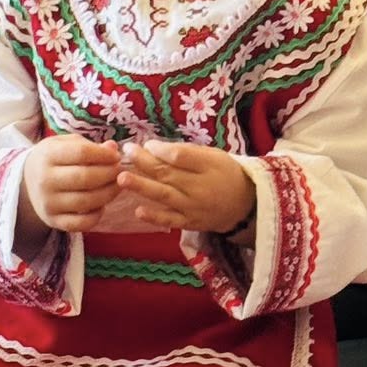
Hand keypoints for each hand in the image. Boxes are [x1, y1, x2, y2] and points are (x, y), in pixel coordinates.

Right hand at [17, 135, 120, 240]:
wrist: (26, 182)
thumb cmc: (53, 159)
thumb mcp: (65, 145)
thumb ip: (89, 146)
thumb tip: (113, 149)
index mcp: (47, 155)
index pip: (81, 153)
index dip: (104, 155)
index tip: (116, 156)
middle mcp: (45, 180)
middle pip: (86, 178)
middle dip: (110, 174)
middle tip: (121, 172)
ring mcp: (48, 203)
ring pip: (87, 201)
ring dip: (109, 193)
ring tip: (117, 186)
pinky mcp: (53, 221)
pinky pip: (81, 223)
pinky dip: (97, 215)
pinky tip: (102, 204)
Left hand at [116, 142, 255, 236]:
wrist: (244, 204)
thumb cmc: (224, 174)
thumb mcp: (213, 156)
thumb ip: (186, 152)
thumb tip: (154, 148)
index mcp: (208, 165)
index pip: (180, 156)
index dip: (161, 149)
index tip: (148, 143)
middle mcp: (200, 187)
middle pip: (167, 173)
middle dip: (143, 162)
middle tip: (126, 151)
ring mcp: (193, 207)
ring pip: (164, 195)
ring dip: (141, 186)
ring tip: (122, 178)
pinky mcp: (189, 222)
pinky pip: (170, 220)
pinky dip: (154, 217)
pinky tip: (138, 211)